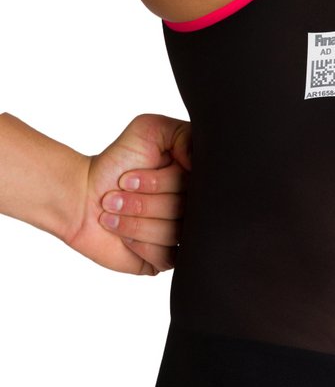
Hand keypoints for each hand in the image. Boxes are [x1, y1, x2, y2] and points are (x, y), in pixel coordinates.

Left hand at [64, 113, 190, 275]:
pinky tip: (124, 236)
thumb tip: (199, 160)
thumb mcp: (150, 129)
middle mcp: (195, 202)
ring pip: (175, 233)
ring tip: (113, 211)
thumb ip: (183, 134)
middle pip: (185, 209)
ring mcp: (183, 230)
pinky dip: (139, 244)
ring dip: (134, 222)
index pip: (198, 185)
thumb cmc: (117, 161)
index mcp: (196, 175)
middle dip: (141, 202)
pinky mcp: (167, 256)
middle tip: (117, 193)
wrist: (83, 196)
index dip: (160, 183)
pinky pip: (167, 255)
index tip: (129, 178)